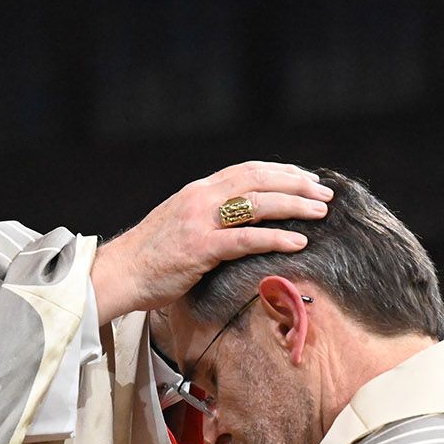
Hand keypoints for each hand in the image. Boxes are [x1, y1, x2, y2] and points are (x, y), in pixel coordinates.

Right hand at [92, 162, 331, 323]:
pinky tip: (298, 242)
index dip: (282, 172)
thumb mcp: (181, 223)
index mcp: (198, 190)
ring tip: (320, 213)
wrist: (119, 273)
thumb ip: (209, 215)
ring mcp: (199, 221)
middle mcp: (201, 197)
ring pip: (256, 203)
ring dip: (294, 206)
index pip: (248, 170)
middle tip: (324, 194)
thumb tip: (242, 219)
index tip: (307, 180)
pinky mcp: (199, 248)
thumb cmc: (152, 256)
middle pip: (258, 179)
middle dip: (296, 185)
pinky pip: (245, 239)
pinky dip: (275, 237)